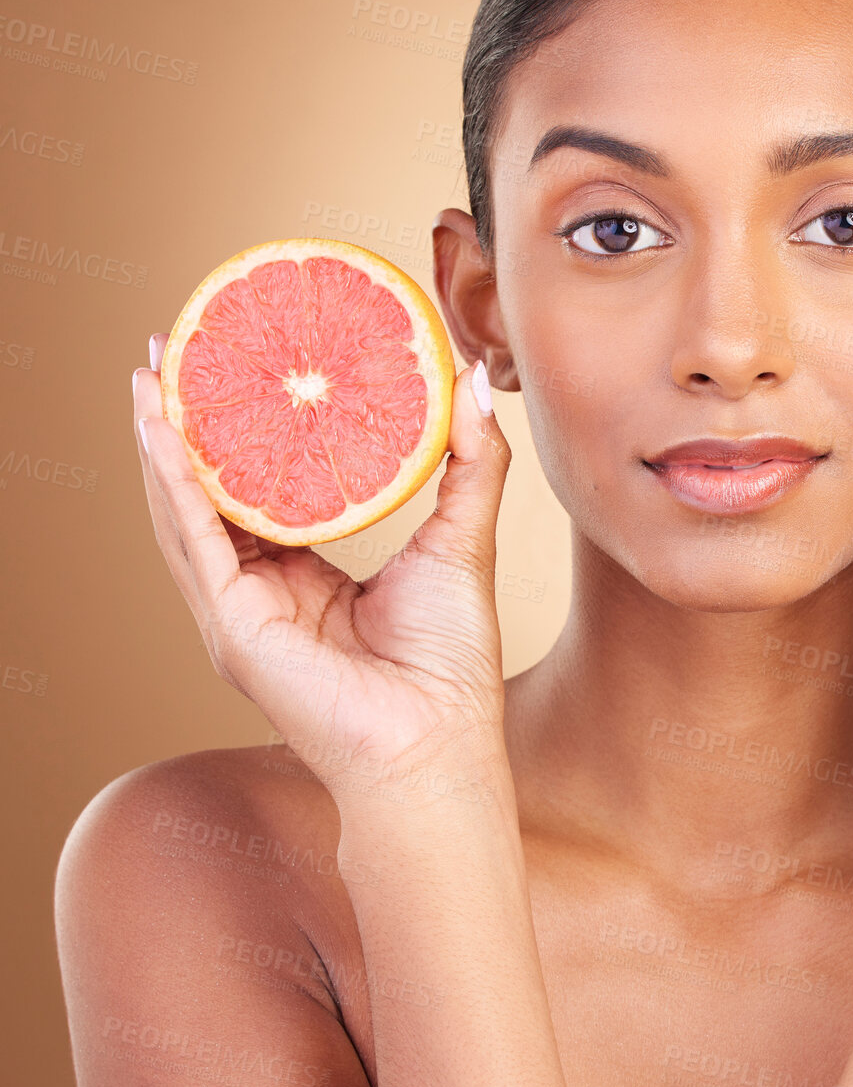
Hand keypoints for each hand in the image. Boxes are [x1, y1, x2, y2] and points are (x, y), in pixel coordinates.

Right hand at [132, 334, 512, 798]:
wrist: (437, 739)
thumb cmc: (450, 658)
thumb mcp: (461, 538)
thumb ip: (469, 461)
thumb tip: (470, 382)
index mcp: (306, 577)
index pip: (262, 489)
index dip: (247, 429)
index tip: (240, 364)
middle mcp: (262, 592)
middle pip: (212, 492)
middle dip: (188, 422)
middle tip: (177, 348)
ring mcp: (239, 611)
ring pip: (185, 511)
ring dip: (161, 442)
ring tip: (148, 372)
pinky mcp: (232, 626)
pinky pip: (194, 542)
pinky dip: (174, 485)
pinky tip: (159, 431)